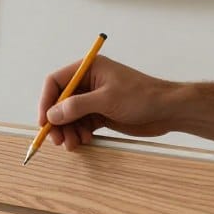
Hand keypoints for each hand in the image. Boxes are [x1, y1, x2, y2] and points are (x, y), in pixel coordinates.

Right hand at [37, 57, 179, 150]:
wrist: (168, 110)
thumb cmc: (143, 97)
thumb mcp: (106, 100)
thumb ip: (77, 106)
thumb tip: (53, 114)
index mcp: (89, 69)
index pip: (56, 82)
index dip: (46, 101)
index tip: (45, 121)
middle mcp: (88, 82)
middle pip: (60, 102)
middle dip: (57, 121)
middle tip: (58, 139)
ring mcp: (94, 99)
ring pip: (69, 116)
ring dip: (68, 131)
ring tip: (73, 144)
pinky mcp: (101, 114)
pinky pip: (81, 124)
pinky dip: (79, 134)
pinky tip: (85, 141)